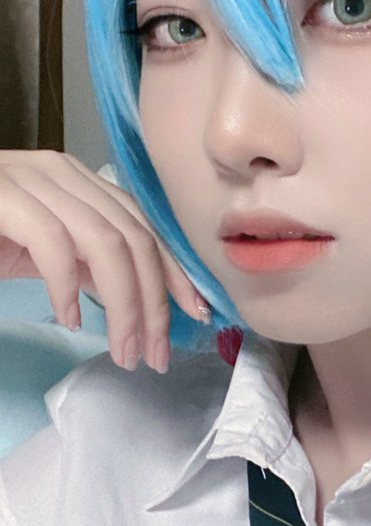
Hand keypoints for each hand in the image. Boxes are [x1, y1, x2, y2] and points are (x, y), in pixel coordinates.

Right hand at [0, 150, 211, 372]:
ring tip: (124, 350)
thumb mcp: (44, 250)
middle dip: (155, 302)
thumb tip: (144, 297)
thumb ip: (89, 261)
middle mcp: (62, 171)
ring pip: (106, 243)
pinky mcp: (3, 196)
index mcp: (78, 180)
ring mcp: (31, 179)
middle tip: (154, 354)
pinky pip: (55, 243)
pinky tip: (69, 320)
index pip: (145, 225)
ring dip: (124, 305)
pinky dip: (68, 286)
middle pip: (135, 237)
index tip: (196, 316)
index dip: (176, 272)